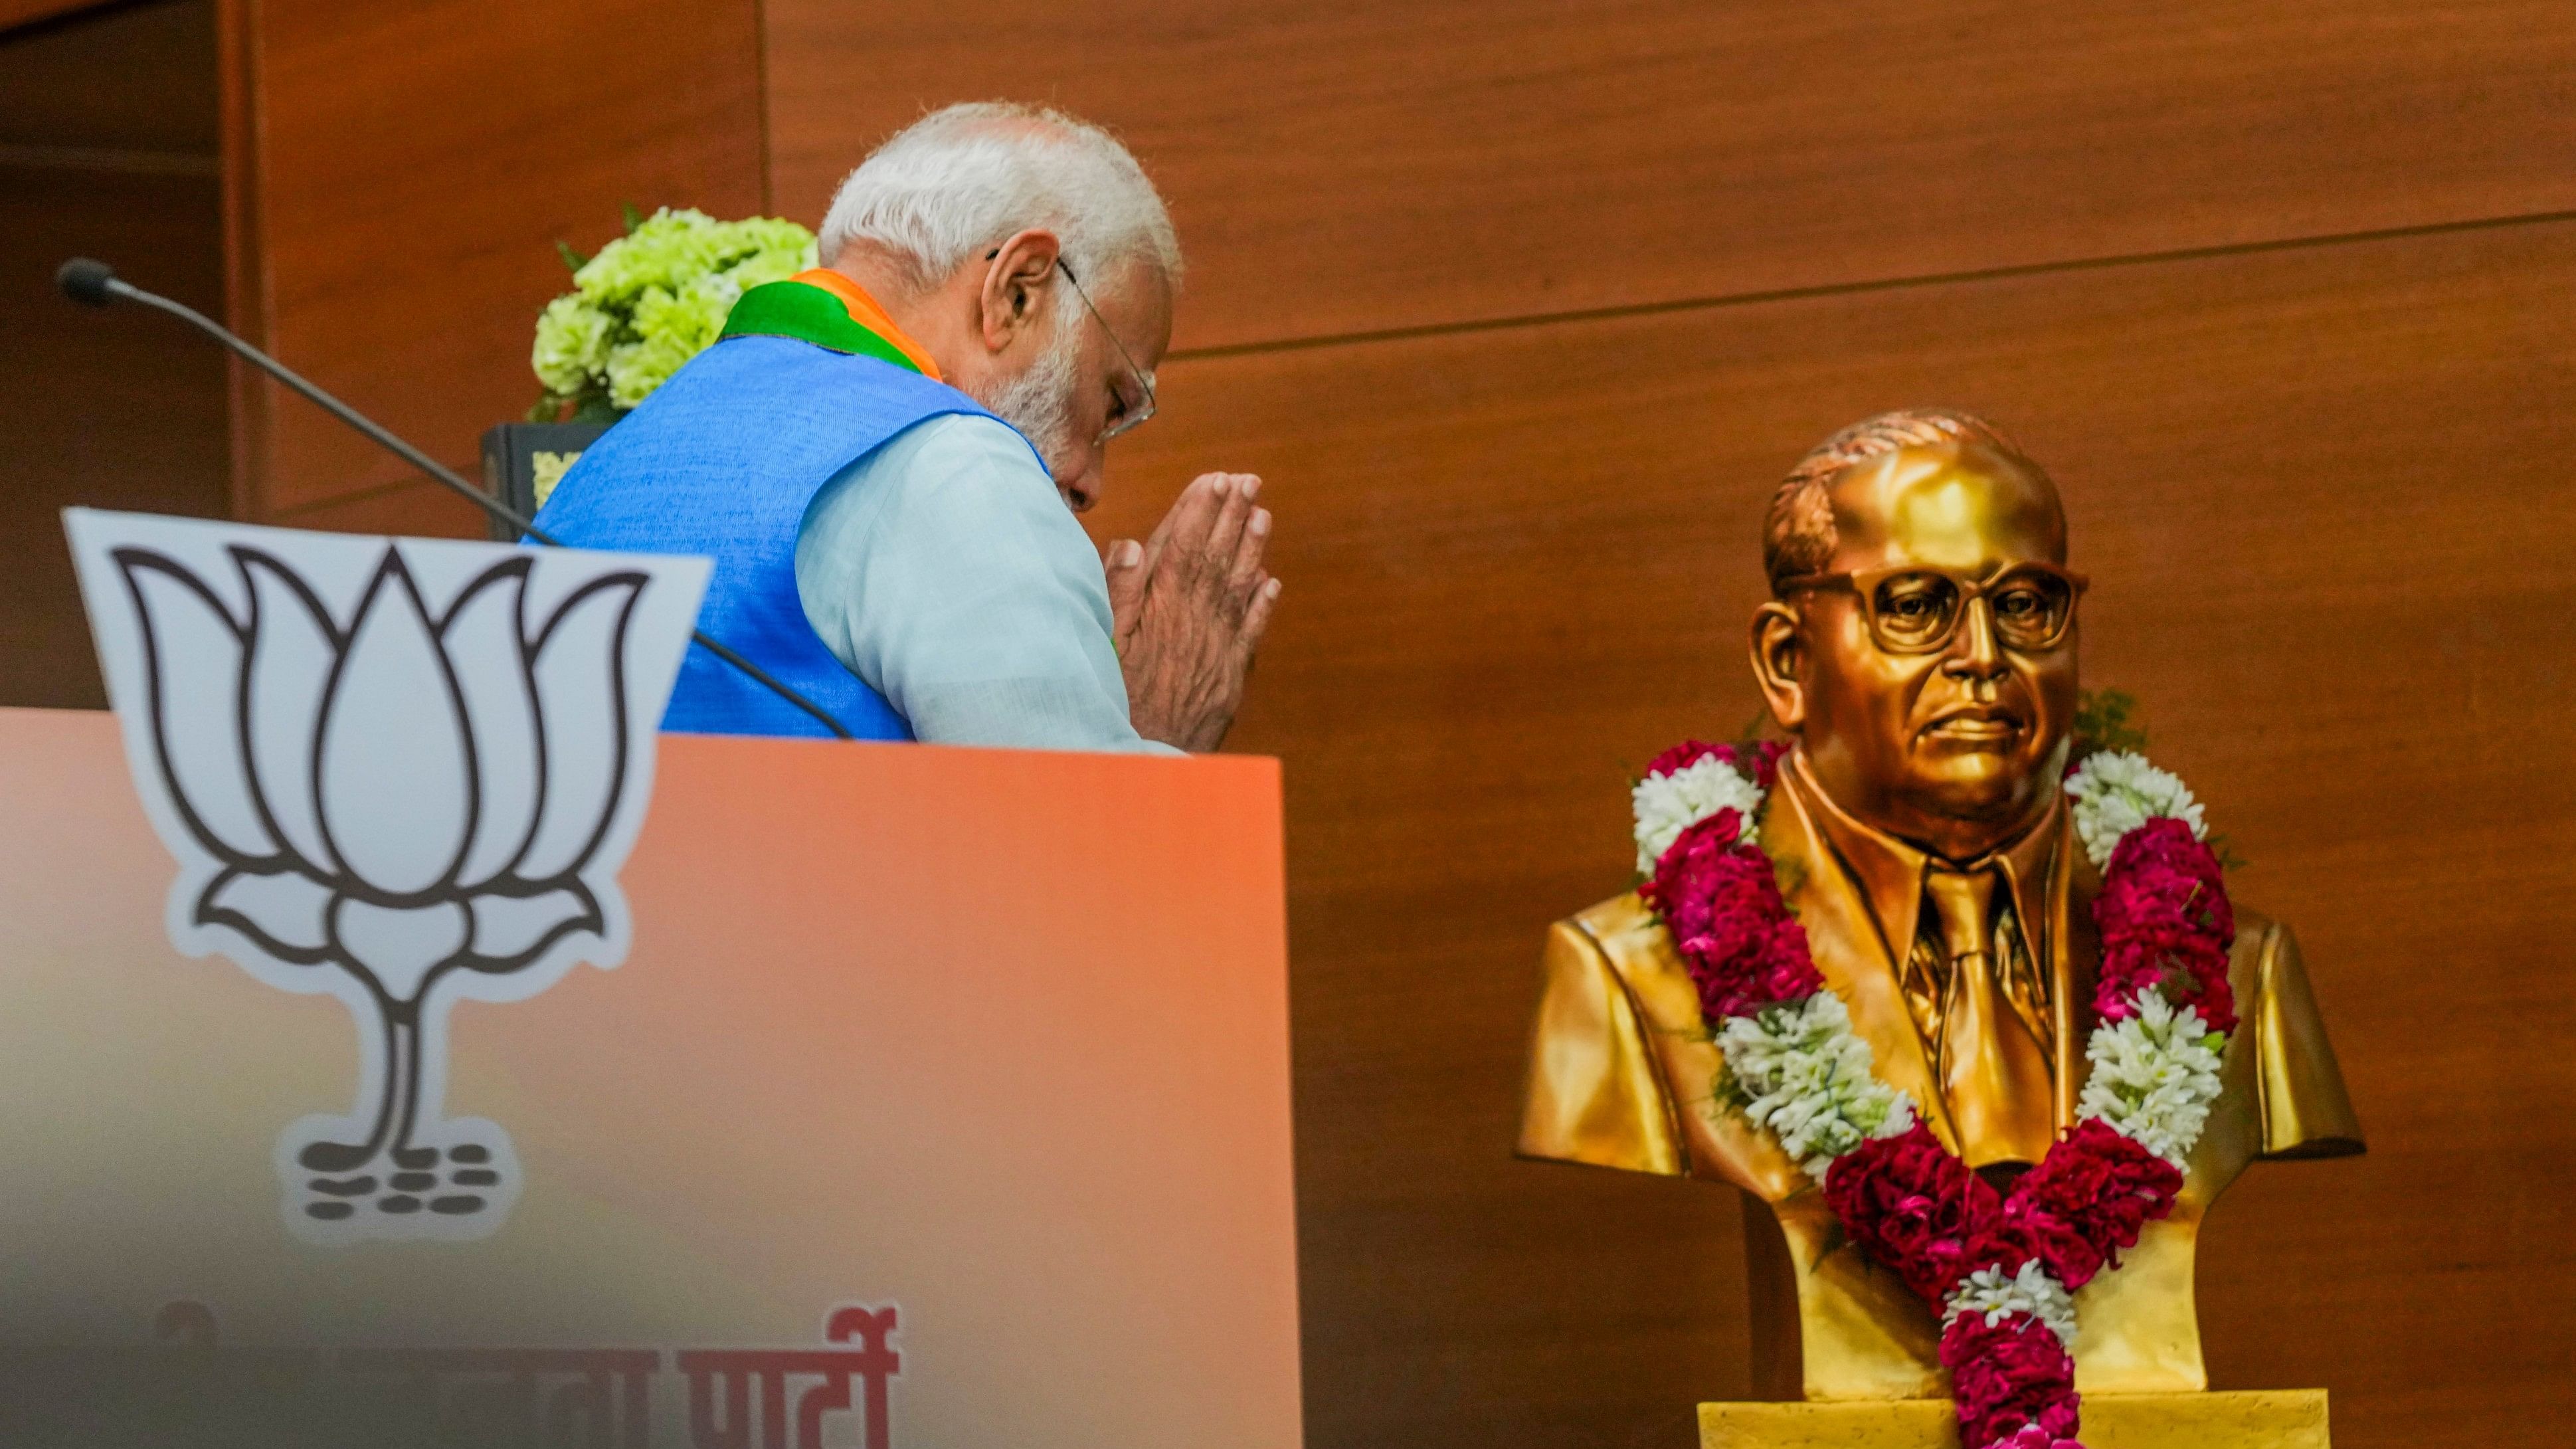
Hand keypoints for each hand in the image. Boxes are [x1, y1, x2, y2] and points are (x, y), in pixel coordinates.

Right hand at [1103, 472, 1280, 751]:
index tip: (1214, 480)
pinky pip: (1251, 631)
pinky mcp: (1229, 674)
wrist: (1146, 757)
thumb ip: (1118, 592)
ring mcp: (1216, 646)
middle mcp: (1193, 620)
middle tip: (1247, 481)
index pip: (1183, 547)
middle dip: (1231, 516)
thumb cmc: (1115, 698)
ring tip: (1263, 514)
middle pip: (1216, 558)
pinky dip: (1262, 604)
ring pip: (1238, 586)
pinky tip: (1271, 581)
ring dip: (1252, 548)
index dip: (1199, 511)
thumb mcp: (1103, 642)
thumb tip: (1130, 544)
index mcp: (1160, 608)